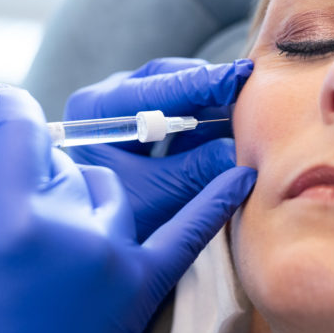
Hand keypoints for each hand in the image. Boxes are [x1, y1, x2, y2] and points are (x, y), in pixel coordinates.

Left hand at [0, 58, 252, 241]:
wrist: (87, 257)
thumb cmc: (115, 223)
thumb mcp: (161, 196)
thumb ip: (198, 170)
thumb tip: (240, 151)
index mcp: (95, 112)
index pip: (155, 88)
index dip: (201, 81)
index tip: (238, 76)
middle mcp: (104, 103)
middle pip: (163, 81)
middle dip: (206, 87)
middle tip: (246, 87)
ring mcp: (119, 113)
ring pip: (172, 95)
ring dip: (207, 103)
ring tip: (242, 109)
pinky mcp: (137, 128)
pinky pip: (174, 114)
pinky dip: (201, 120)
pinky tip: (227, 127)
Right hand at [0, 86, 255, 332]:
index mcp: (10, 219)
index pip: (20, 131)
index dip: (7, 111)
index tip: (1, 107)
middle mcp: (70, 232)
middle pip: (63, 164)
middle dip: (37, 170)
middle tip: (15, 196)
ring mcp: (112, 262)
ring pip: (109, 192)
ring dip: (83, 192)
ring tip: (53, 217)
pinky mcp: (138, 292)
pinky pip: (184, 237)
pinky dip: (212, 204)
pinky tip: (240, 175)